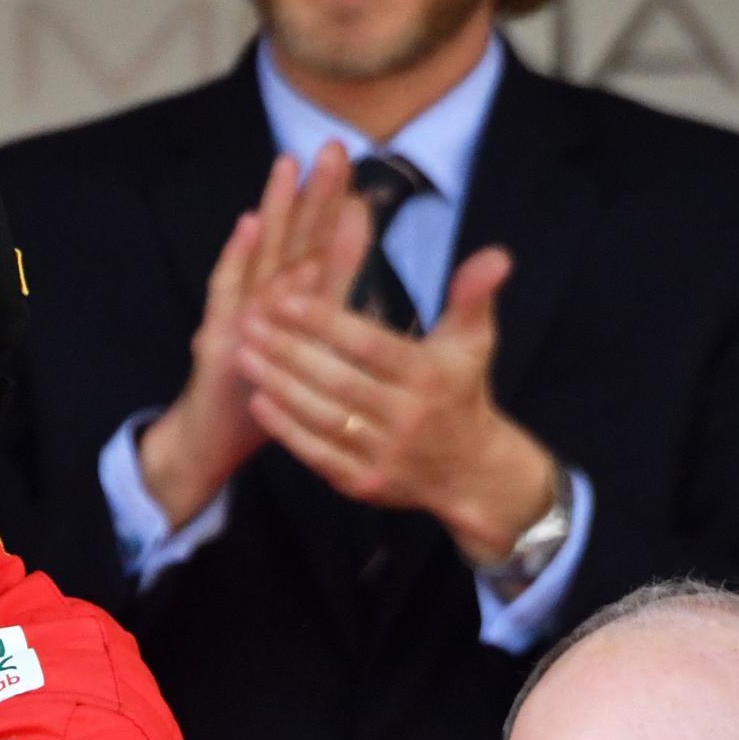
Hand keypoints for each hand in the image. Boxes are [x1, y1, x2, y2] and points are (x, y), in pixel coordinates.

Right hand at [138, 144, 372, 530]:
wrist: (212, 440)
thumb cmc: (264, 391)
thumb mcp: (309, 344)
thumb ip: (333, 292)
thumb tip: (364, 250)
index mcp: (291, 302)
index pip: (319, 246)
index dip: (336, 206)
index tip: (359, 164)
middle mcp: (263, 300)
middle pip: (292, 239)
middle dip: (311, 193)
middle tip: (332, 146)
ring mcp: (238, 316)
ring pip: (259, 256)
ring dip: (273, 210)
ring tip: (288, 166)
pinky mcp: (217, 338)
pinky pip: (226, 293)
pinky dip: (235, 258)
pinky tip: (247, 227)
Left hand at [236, 249, 560, 568]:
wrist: (470, 471)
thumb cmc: (462, 392)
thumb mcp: (474, 342)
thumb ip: (473, 296)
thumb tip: (496, 255)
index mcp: (428, 378)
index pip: (368, 346)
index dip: (325, 322)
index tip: (284, 297)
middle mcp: (406, 419)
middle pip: (337, 381)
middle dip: (288, 350)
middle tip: (248, 320)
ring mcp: (384, 456)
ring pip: (322, 417)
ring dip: (278, 386)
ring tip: (243, 353)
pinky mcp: (363, 484)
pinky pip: (318, 454)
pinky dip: (286, 429)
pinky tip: (257, 401)